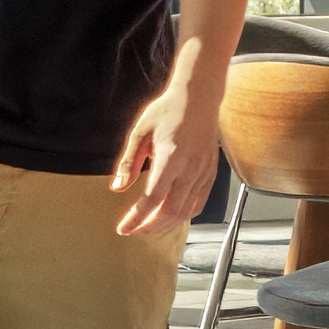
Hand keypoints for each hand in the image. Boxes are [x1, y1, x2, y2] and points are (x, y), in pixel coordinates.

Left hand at [107, 82, 211, 244]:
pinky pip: (199, 203)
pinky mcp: (211, 174)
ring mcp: (203, 173)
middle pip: (170, 212)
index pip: (152, 199)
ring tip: (149, 227)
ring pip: (186, 212)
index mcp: (170, 158)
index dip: (137, 218)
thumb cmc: (167, 111)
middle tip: (134, 231)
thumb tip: (117, 188)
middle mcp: (190, 169)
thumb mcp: (140, 133)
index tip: (123, 228)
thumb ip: (128, 163)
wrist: (198, 98)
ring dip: (166, 225)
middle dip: (150, 227)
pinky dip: (184, 216)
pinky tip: (170, 216)